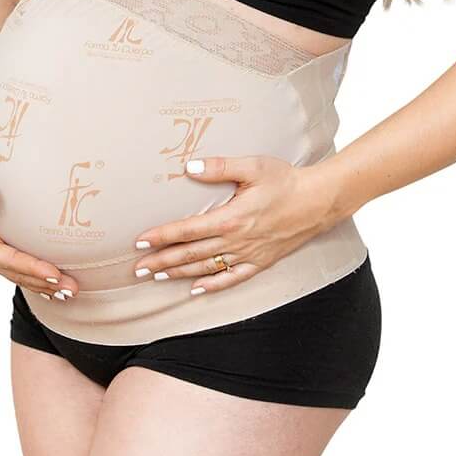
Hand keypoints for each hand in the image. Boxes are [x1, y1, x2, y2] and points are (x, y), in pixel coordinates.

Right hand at [0, 176, 78, 299]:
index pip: (8, 259)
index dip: (31, 267)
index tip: (53, 273)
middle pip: (18, 274)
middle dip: (45, 283)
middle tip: (71, 289)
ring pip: (20, 276)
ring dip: (45, 286)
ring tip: (69, 293)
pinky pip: (19, 271)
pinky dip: (37, 280)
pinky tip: (55, 288)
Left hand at [133, 155, 333, 296]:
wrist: (318, 201)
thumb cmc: (285, 180)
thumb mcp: (253, 166)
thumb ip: (221, 167)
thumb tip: (190, 167)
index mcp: (231, 218)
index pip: (187, 230)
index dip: (161, 236)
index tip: (139, 242)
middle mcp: (236, 241)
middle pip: (191, 254)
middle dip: (162, 260)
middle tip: (136, 269)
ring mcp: (248, 255)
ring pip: (206, 268)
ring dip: (179, 273)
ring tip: (157, 276)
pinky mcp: (260, 262)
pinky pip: (232, 279)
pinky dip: (212, 286)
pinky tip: (196, 289)